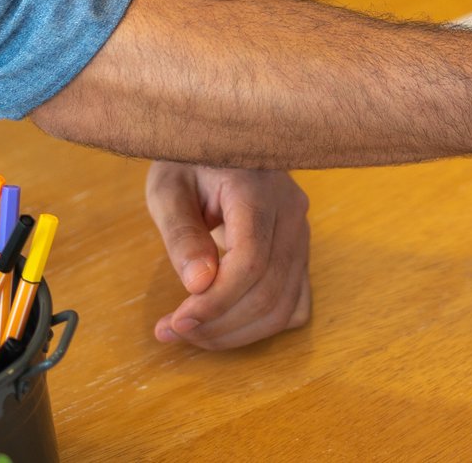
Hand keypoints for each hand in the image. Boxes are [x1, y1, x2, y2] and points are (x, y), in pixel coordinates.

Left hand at [146, 163, 311, 349]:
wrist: (222, 139)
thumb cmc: (190, 160)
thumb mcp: (168, 188)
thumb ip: (182, 234)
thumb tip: (198, 285)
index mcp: (258, 190)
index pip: (250, 262)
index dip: (215, 302)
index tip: (176, 321)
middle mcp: (291, 212)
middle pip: (269, 291)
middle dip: (219, 325)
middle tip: (173, 331)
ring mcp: (302, 233)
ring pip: (284, 304)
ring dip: (236, 333)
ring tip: (191, 333)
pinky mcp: (301, 251)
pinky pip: (294, 303)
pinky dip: (261, 325)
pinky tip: (225, 324)